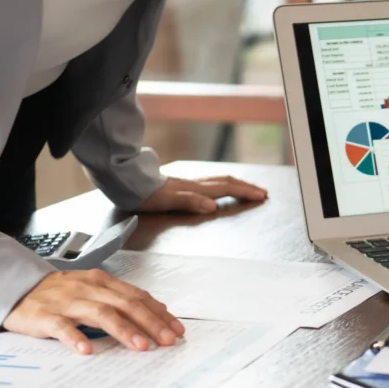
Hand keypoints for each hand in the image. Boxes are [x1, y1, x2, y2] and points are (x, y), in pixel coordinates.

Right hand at [3, 270, 185, 353]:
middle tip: (167, 340)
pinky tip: (87, 350)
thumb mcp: (94, 290)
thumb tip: (159, 311)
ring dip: (123, 330)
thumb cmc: (61, 293)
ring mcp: (67, 302)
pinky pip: (61, 327)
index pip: (137, 297)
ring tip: (140, 347)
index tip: (177, 329)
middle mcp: (88, 289)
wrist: (16, 287)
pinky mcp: (45, 316)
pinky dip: (75, 338)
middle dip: (150, 322)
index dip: (159, 313)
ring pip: (100, 313)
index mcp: (102, 283)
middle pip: (125, 304)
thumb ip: (123, 299)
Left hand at [138, 176, 267, 213]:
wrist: (126, 183)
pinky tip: (219, 188)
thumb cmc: (145, 195)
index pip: (225, 189)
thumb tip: (213, 206)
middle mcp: (194, 184)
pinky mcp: (181, 185)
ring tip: (247, 189)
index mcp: (194, 189)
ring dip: (236, 184)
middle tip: (262, 192)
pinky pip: (209, 183)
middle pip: (226, 182)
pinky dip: (222, 185)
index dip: (244, 192)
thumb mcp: (167, 201)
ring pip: (218, 181)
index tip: (261, 196)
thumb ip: (190, 202)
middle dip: (245, 187)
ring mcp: (188, 183)